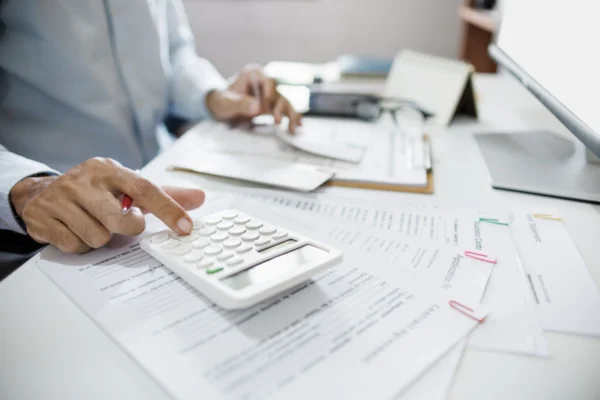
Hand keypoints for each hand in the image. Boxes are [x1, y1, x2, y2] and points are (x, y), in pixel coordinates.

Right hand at [9, 158, 204, 253]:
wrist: (40, 194)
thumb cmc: (95, 192)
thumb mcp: (127, 186)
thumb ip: (164, 194)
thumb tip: (200, 197)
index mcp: (108, 169)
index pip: (145, 188)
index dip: (168, 209)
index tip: (186, 227)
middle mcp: (83, 180)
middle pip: (121, 219)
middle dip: (128, 228)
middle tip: (124, 223)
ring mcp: (60, 198)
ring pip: (98, 237)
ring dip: (102, 238)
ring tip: (93, 223)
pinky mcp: (42, 218)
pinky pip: (76, 246)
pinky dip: (81, 244)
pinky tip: (76, 229)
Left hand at [206, 64, 302, 131]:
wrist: (220, 107)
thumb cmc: (220, 101)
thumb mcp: (226, 103)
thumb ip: (240, 103)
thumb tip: (258, 107)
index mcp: (253, 74)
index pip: (268, 80)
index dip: (270, 94)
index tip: (265, 108)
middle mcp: (265, 82)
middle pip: (279, 92)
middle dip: (281, 107)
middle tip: (277, 121)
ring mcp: (269, 93)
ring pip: (284, 102)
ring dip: (290, 115)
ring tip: (294, 127)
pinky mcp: (272, 105)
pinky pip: (284, 110)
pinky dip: (290, 118)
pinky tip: (297, 126)